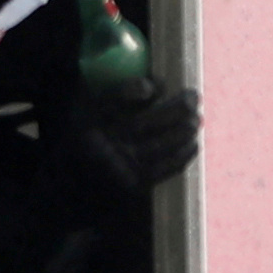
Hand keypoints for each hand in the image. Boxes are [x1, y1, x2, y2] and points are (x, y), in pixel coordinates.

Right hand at [62, 85, 201, 195]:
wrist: (74, 188)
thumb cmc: (89, 140)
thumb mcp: (91, 112)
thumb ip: (119, 94)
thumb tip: (157, 84)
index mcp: (86, 121)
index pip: (112, 100)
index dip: (133, 90)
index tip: (152, 85)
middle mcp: (100, 146)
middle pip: (143, 123)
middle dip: (174, 109)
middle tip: (193, 97)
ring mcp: (118, 168)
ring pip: (159, 146)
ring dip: (183, 131)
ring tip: (197, 120)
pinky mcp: (134, 186)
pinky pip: (164, 169)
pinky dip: (183, 155)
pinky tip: (193, 144)